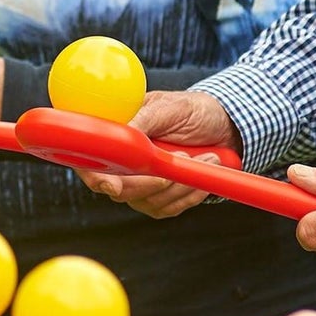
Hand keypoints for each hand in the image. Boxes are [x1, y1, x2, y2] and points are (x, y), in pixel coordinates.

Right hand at [76, 91, 238, 216]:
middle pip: (119, 189)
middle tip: (181, 157)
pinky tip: (203, 176)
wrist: (224, 125)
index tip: (114, 186)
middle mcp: (122, 162)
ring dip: (180, 185)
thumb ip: (144, 119)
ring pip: (148, 201)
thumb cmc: (193, 110)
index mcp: (116, 134)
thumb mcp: (169, 108)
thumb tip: (124, 135)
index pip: (90, 161)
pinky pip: (168, 208)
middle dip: (153, 182)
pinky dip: (189, 195)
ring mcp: (139, 182)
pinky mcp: (160, 197)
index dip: (96, 176)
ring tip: (207, 157)